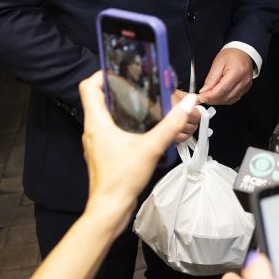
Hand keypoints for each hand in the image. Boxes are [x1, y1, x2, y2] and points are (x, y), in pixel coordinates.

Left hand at [79, 72, 195, 231]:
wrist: (110, 208)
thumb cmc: (121, 179)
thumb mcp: (151, 147)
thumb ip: (171, 124)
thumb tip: (189, 103)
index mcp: (97, 122)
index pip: (89, 86)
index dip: (102, 74)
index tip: (121, 70)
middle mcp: (92, 130)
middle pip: (99, 99)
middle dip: (118, 89)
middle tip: (139, 84)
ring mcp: (96, 142)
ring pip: (105, 115)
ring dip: (121, 106)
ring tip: (143, 103)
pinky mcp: (103, 153)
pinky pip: (110, 130)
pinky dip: (123, 123)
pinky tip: (142, 128)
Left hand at [198, 48, 253, 105]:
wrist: (243, 52)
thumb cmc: (232, 55)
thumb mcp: (218, 63)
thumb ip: (211, 78)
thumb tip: (204, 91)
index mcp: (237, 72)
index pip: (222, 89)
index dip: (210, 96)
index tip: (200, 98)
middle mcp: (243, 81)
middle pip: (226, 97)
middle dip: (212, 99)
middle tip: (201, 98)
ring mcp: (246, 85)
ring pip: (229, 100)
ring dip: (217, 101)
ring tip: (208, 96)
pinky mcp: (246, 89)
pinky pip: (234, 99)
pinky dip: (224, 99)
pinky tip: (218, 96)